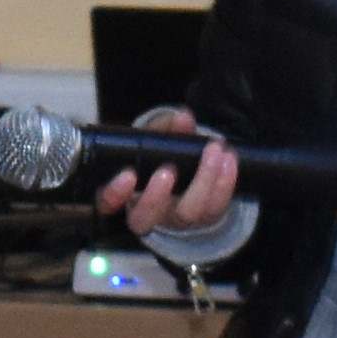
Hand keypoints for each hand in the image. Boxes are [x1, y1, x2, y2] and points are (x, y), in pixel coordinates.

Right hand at [93, 105, 238, 236]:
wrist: (188, 173)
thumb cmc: (160, 154)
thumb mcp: (158, 137)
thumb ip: (167, 127)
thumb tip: (183, 117)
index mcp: (124, 194)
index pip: (107, 204)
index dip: (115, 194)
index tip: (128, 175)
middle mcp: (146, 213)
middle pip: (145, 219)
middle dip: (156, 196)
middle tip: (168, 169)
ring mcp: (176, 220)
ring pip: (187, 214)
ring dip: (203, 181)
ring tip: (214, 150)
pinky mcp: (204, 217)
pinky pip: (215, 207)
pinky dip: (225, 182)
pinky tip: (229, 159)